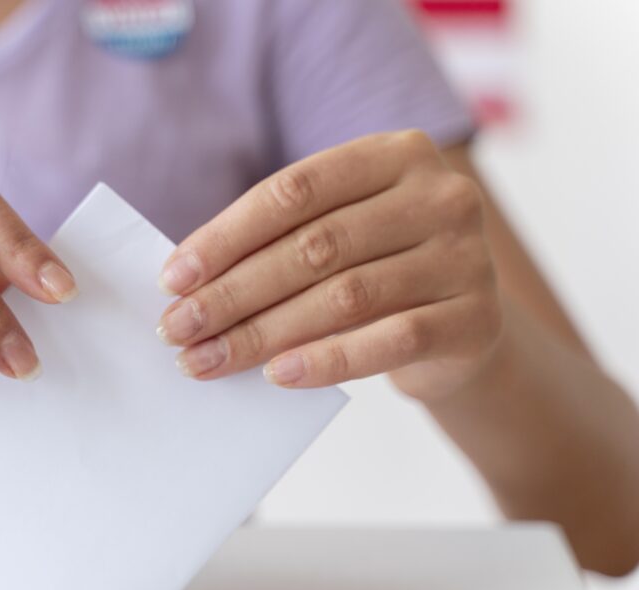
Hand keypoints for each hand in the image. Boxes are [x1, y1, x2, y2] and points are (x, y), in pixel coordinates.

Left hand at [155, 131, 501, 401]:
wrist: (463, 328)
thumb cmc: (378, 270)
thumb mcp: (339, 234)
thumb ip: (281, 241)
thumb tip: (187, 284)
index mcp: (395, 154)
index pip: (295, 191)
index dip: (227, 235)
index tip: (173, 278)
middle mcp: (440, 195)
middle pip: (314, 246)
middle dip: (233, 292)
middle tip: (177, 328)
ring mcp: (466, 257)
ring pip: (345, 296)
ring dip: (263, 333)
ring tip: (208, 359)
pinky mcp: (476, 321)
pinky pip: (389, 341)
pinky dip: (327, 361)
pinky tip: (277, 374)